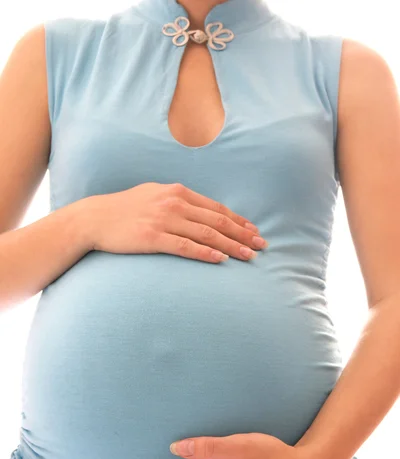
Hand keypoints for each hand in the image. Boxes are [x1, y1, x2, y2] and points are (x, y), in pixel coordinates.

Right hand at [83, 182, 267, 262]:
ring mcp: (164, 220)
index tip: (254, 231)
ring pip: (206, 234)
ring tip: (249, 257)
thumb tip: (197, 209)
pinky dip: (206, 253)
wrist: (94, 218)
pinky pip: (185, 247)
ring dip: (231, 246)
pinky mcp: (153, 238)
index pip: (216, 208)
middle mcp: (174, 203)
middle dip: (243, 234)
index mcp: (177, 192)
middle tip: (262, 246)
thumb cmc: (124, 209)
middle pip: (217, 221)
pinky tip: (221, 260)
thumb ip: (177, 200)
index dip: (239, 221)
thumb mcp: (154, 195)